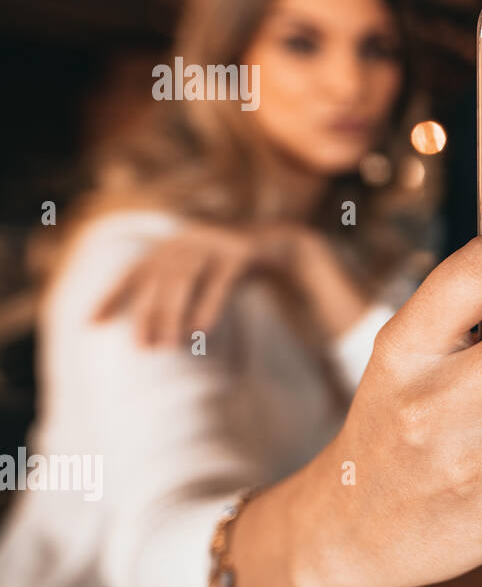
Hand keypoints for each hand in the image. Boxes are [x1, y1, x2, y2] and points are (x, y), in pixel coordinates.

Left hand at [92, 222, 363, 345]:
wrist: (284, 247)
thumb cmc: (234, 270)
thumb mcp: (201, 280)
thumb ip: (174, 296)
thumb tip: (144, 333)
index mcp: (172, 244)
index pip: (134, 272)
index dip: (112, 297)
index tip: (91, 324)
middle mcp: (188, 237)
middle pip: (159, 280)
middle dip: (148, 316)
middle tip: (142, 348)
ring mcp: (216, 240)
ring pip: (186, 279)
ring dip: (174, 315)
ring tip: (169, 345)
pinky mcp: (241, 250)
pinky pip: (220, 281)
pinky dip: (209, 305)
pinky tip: (201, 330)